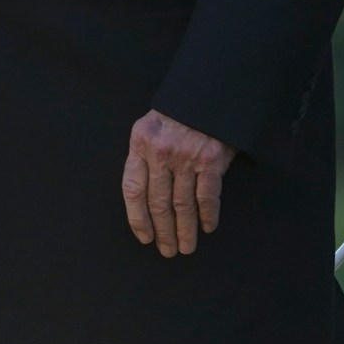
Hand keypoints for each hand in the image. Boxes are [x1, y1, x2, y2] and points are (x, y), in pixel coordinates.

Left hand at [122, 111, 233, 256]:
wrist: (209, 92)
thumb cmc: (178, 113)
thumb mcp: (151, 127)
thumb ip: (145, 156)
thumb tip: (143, 198)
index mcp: (140, 143)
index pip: (133, 189)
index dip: (137, 218)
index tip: (144, 237)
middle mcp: (161, 152)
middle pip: (158, 203)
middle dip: (163, 231)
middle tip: (167, 250)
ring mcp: (186, 156)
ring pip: (183, 205)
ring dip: (185, 231)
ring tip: (186, 247)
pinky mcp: (211, 160)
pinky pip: (207, 197)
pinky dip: (208, 216)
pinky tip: (207, 228)